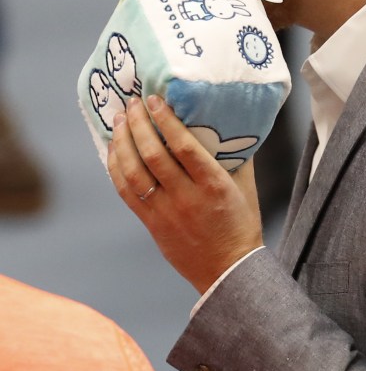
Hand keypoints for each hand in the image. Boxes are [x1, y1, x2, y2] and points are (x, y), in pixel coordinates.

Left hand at [108, 95, 263, 293]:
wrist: (228, 270)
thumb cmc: (241, 225)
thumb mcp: (245, 187)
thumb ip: (236, 157)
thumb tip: (228, 123)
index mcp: (214, 186)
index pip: (185, 147)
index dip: (166, 120)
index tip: (154, 100)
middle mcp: (187, 198)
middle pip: (154, 155)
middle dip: (138, 124)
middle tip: (132, 103)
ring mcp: (166, 212)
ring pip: (134, 172)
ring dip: (122, 142)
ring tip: (120, 120)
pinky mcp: (151, 224)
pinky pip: (126, 192)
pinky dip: (116, 167)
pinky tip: (114, 149)